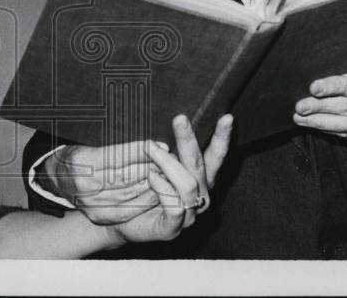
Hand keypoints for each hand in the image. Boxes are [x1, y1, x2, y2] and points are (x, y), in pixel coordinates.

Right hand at [43, 140, 162, 224]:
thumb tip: (149, 145)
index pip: (116, 157)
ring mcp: (92, 204)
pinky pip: (129, 208)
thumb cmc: (76, 156)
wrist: (56, 180)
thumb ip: (115, 146)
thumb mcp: (88, 143)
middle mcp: (85, 186)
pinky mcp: (100, 216)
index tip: (157, 145)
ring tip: (168, 174)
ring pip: (130, 193)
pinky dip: (145, 199)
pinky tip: (158, 192)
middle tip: (169, 159)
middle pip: (125, 176)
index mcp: (82, 163)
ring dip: (152, 184)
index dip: (138, 151)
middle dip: (150, 167)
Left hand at [108, 114, 232, 244]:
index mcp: (199, 178)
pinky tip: (151, 177)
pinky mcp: (172, 229)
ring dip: (167, 162)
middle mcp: (199, 195)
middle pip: (199, 165)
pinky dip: (162, 188)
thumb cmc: (138, 187)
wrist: (120, 220)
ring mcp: (188, 215)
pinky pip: (174, 206)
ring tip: (150, 148)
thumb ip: (164, 149)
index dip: (222, 138)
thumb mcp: (152, 163)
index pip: (215, 156)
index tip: (226, 118)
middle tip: (179, 119)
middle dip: (189, 140)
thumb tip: (170, 132)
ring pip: (187, 184)